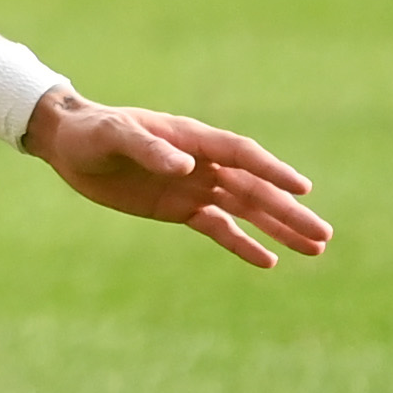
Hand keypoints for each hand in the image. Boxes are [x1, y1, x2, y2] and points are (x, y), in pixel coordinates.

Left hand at [26, 94, 331, 269]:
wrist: (68, 144)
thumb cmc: (92, 131)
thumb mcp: (114, 136)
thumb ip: (148, 149)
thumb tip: (186, 166)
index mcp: (191, 139)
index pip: (241, 155)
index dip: (272, 171)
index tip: (303, 189)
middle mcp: (201, 163)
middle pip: (254, 189)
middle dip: (289, 212)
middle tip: (324, 235)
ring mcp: (194, 186)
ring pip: (245, 210)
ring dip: (279, 228)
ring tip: (315, 248)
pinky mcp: (180, 207)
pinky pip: (219, 227)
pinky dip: (243, 244)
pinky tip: (270, 261)